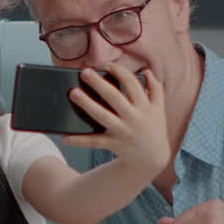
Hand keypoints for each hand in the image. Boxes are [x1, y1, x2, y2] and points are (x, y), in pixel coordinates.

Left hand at [64, 65, 168, 181]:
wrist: (152, 158)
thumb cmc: (152, 127)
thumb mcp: (159, 108)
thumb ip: (155, 89)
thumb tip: (147, 71)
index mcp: (145, 105)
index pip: (131, 83)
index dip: (119, 71)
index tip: (105, 66)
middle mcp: (134, 117)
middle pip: (115, 97)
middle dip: (99, 83)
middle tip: (85, 72)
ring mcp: (122, 131)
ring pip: (103, 116)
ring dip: (87, 104)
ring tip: (73, 93)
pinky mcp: (113, 144)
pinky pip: (94, 142)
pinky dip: (79, 140)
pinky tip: (65, 136)